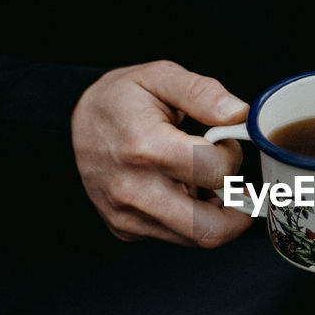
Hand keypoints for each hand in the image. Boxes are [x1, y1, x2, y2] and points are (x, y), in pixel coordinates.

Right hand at [71, 60, 252, 246]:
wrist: (73, 123)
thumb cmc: (119, 100)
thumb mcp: (160, 77)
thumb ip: (203, 93)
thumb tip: (240, 114)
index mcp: (145, 147)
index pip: (214, 171)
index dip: (232, 157)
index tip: (227, 144)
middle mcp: (133, 190)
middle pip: (208, 228)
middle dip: (238, 211)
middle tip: (240, 188)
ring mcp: (127, 216)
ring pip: (195, 238)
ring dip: (216, 216)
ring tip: (211, 185)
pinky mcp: (125, 230)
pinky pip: (174, 237)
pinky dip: (191, 220)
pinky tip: (185, 192)